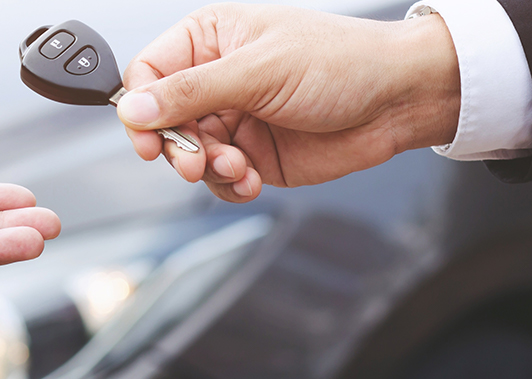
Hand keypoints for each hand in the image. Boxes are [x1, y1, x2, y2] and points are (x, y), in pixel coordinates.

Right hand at [117, 4, 460, 201]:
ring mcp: (233, 118)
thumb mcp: (258, 70)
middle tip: (193, 163)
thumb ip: (191, 91)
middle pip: (162, 121)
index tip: (148, 138)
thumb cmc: (341, 62)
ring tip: (237, 167)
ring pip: (188, 155)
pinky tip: (251, 178)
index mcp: (209, 39)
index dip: (141, 108)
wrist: (398, 101)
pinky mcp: (252, 154)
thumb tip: (133, 107)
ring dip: (207, 169)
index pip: (148, 74)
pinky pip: (218, 179)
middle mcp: (216, 78)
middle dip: (176, 147)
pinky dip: (229, 185)